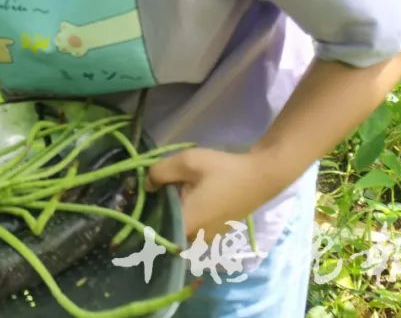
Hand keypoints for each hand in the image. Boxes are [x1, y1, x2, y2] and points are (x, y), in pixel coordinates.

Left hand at [146, 147, 277, 242]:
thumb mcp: (187, 162)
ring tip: (172, 191)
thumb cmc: (224, 169)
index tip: (139, 204)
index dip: (144, 220)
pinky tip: (189, 195)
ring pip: (182, 229)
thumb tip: (148, 185)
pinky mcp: (219, 232)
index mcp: (189, 224)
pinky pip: (195, 227)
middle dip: (160, 212)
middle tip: (156, 191)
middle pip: (168, 230)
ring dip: (175, 213)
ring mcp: (211, 237)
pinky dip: (188, 214)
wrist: (262, 175)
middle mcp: (198, 238)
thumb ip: (160, 172)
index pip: (156, 233)